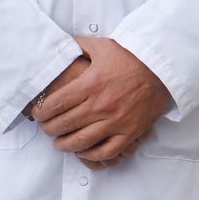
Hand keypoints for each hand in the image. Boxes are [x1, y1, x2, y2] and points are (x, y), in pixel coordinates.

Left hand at [36, 36, 171, 166]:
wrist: (161, 67)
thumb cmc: (131, 56)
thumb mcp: (102, 46)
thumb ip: (79, 45)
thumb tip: (62, 44)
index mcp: (90, 83)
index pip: (56, 104)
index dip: (42, 112)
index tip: (37, 114)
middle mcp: (100, 104)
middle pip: (65, 124)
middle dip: (49, 129)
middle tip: (45, 129)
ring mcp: (115, 121)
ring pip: (82, 141)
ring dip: (65, 145)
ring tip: (59, 143)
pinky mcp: (130, 132)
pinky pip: (106, 151)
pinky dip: (91, 155)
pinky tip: (83, 151)